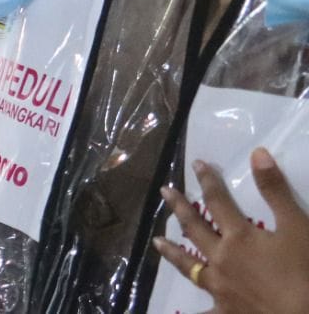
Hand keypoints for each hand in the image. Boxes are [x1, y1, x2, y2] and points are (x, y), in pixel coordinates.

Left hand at [154, 149, 308, 313]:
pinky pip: (202, 313)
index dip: (207, 180)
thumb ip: (275, 190)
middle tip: (164, 191)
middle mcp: (221, 258)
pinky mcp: (225, 313)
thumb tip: (257, 153)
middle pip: (195, 228)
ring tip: (157, 242)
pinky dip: (191, 312)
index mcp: (237, 236)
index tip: (196, 163)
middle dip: (179, 207)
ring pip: (189, 266)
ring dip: (173, 252)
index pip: (217, 201)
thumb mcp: (297, 227)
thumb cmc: (305, 272)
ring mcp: (219, 287)